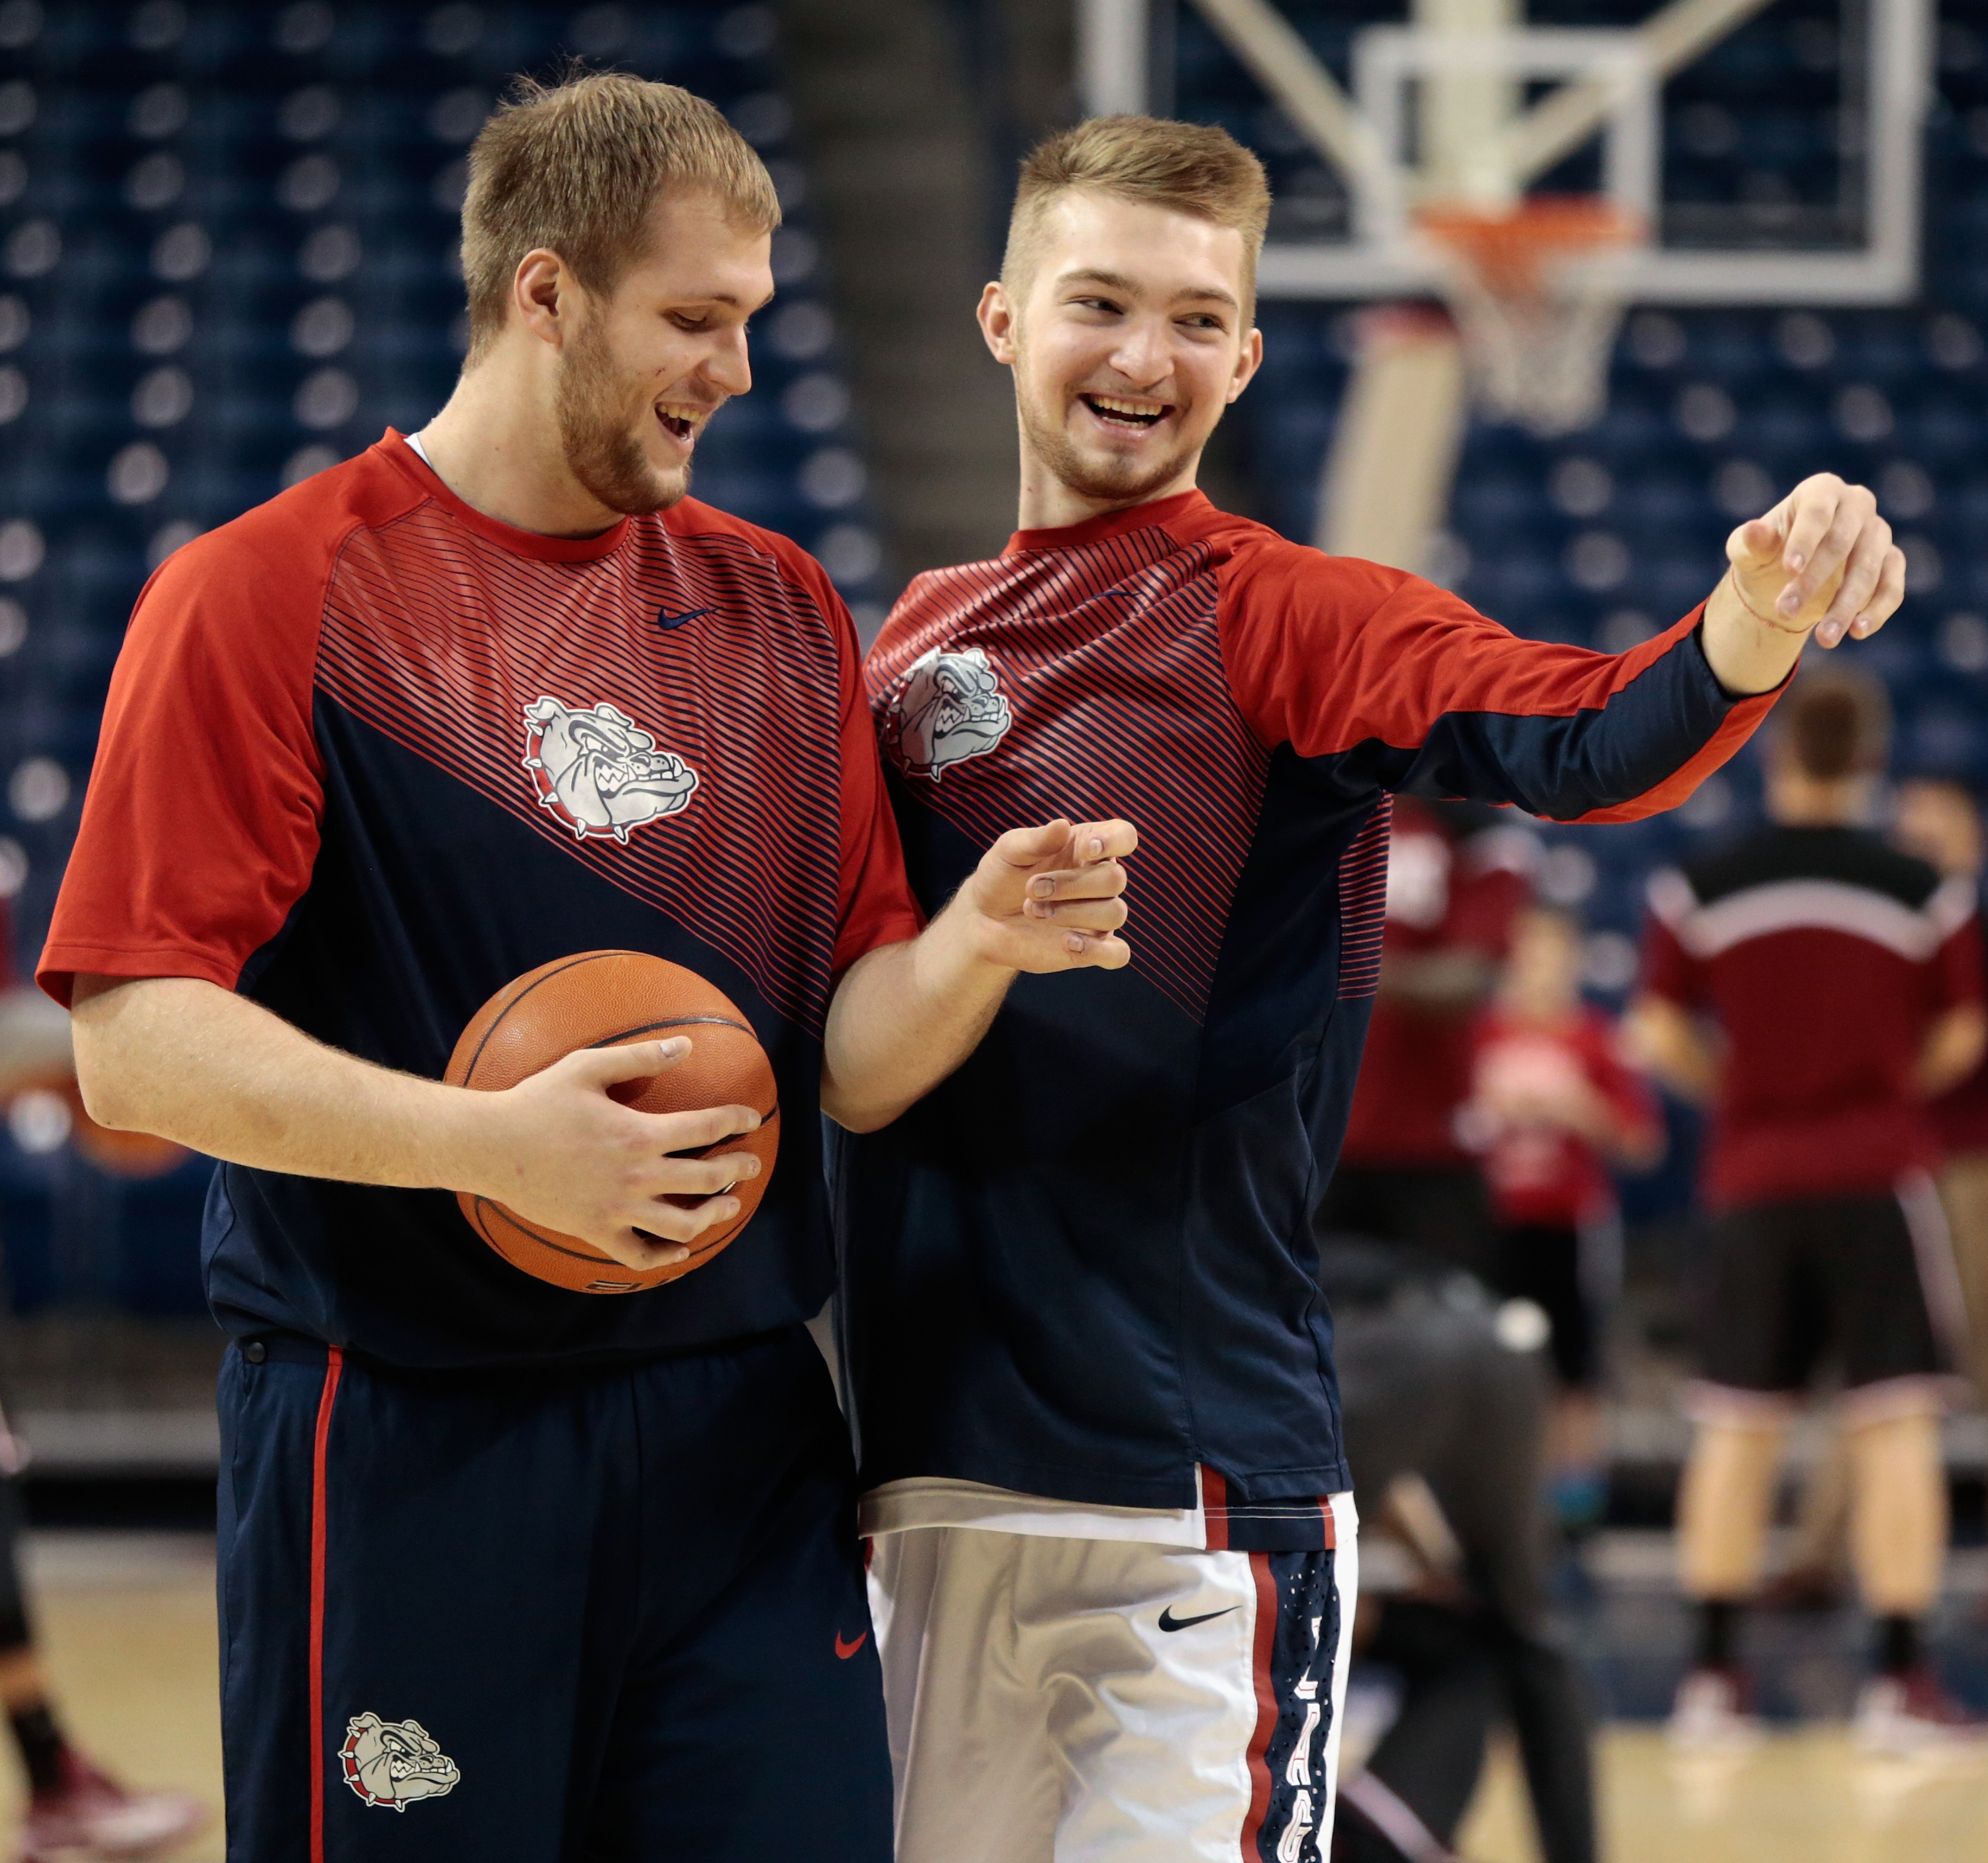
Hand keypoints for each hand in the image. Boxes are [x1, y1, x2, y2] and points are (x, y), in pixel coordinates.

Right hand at [455, 1039, 761, 1272]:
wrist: (490, 1146)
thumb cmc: (537, 1101)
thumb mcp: (588, 1066)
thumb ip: (641, 1057)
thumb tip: (686, 1046)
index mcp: (639, 1134)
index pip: (706, 1128)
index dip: (736, 1122)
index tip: (752, 1119)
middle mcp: (635, 1177)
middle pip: (706, 1179)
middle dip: (737, 1170)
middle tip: (751, 1164)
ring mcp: (617, 1209)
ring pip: (682, 1225)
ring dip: (713, 1216)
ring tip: (729, 1206)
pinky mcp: (596, 1231)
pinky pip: (639, 1255)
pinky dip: (665, 1258)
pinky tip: (680, 1251)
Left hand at [956, 816, 1137, 971]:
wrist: (984, 918)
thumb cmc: (1002, 876)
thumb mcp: (1010, 851)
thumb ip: (1035, 840)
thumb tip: (1062, 826)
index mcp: (1087, 847)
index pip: (1123, 836)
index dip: (1115, 841)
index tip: (1087, 850)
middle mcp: (1099, 880)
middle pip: (1115, 879)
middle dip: (1072, 884)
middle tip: (1030, 888)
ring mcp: (1098, 916)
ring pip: (1114, 913)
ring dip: (1072, 913)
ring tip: (1033, 911)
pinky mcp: (1093, 948)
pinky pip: (1117, 954)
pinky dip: (1098, 950)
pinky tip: (1069, 943)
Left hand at [1726, 472, 1904, 649]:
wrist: (1786, 576)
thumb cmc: (1765, 554)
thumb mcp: (1747, 551)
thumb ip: (1749, 542)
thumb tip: (1755, 531)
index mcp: (1821, 490)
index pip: (1818, 512)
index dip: (1805, 541)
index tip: (1789, 570)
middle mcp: (1857, 504)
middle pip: (1842, 543)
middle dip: (1814, 581)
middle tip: (1785, 612)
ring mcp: (1878, 532)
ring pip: (1869, 569)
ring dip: (1845, 606)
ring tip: (1824, 638)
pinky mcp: (1892, 560)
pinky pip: (1891, 586)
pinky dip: (1876, 611)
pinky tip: (1857, 632)